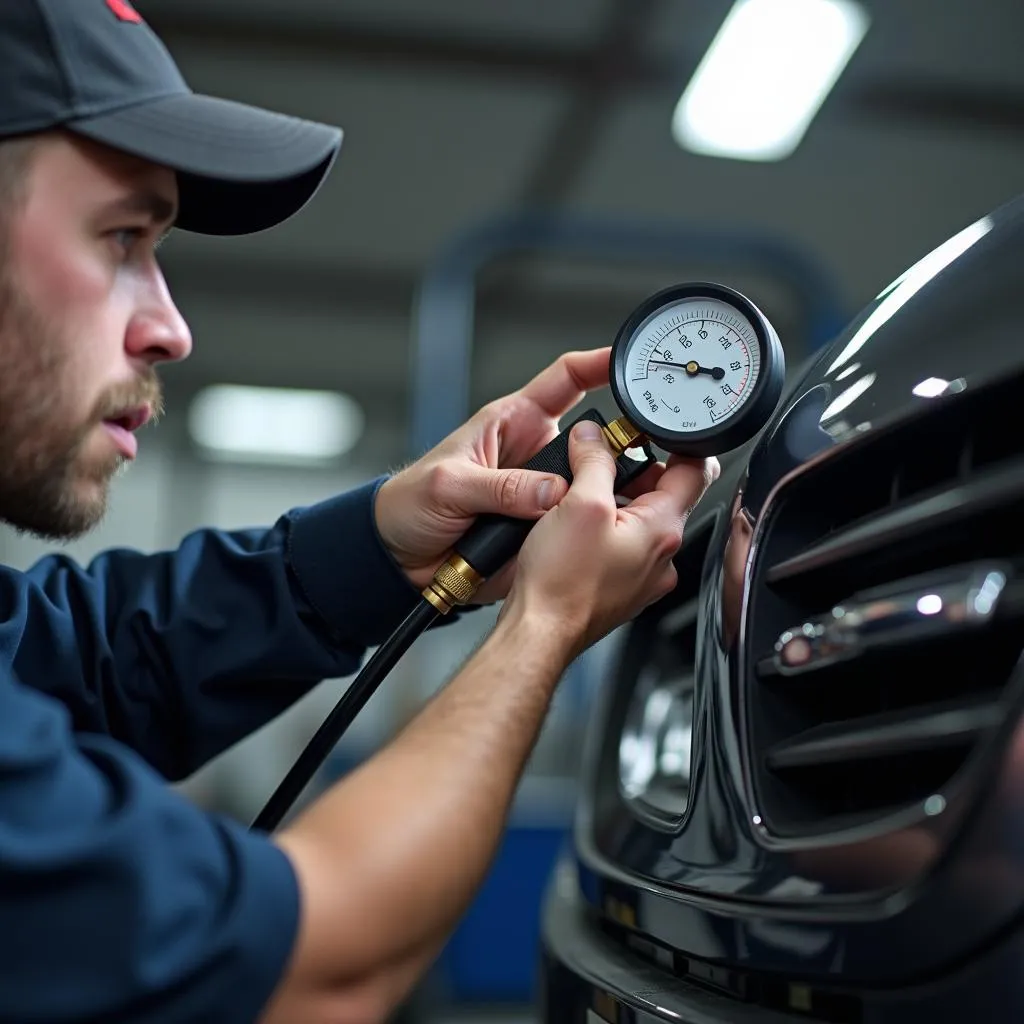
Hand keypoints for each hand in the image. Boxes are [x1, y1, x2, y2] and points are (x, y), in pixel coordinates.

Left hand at [375, 348, 665, 602]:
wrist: (398, 556)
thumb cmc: (409, 504)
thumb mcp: (449, 486)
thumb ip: (500, 487)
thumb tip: (550, 491)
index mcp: (511, 422)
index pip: (565, 379)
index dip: (598, 364)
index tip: (628, 361)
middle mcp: (532, 453)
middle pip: (592, 439)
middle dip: (613, 447)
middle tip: (630, 460)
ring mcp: (540, 492)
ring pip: (589, 485)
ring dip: (600, 495)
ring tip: (614, 506)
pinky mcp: (541, 528)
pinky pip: (575, 525)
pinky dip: (587, 530)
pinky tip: (595, 535)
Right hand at [500, 419, 718, 655]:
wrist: (539, 632)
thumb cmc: (561, 583)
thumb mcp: (579, 503)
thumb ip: (593, 462)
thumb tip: (593, 437)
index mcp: (663, 530)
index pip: (697, 472)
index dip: (681, 442)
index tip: (661, 430)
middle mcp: (661, 556)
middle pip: (665, 495)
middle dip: (636, 472)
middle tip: (602, 460)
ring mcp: (643, 577)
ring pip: (641, 522)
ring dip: (618, 502)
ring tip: (583, 496)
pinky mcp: (622, 589)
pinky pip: (624, 548)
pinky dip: (606, 531)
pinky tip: (577, 531)